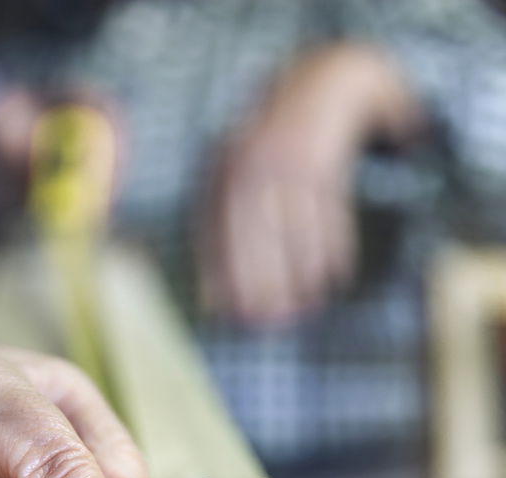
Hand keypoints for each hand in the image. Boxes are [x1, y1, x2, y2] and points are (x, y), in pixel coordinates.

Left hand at [199, 44, 422, 326]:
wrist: (321, 86)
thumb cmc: (271, 149)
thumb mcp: (236, 175)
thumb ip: (220, 230)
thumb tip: (210, 301)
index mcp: (225, 172)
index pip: (215, 232)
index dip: (221, 276)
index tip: (228, 314)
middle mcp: (254, 166)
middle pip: (256, 237)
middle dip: (263, 283)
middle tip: (271, 321)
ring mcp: (292, 164)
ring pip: (297, 231)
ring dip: (303, 275)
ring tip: (307, 307)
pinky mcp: (327, 164)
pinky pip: (331, 216)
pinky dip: (335, 249)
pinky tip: (337, 277)